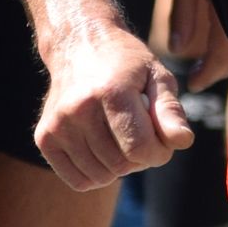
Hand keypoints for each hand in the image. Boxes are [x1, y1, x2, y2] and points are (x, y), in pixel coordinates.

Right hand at [33, 19, 192, 190]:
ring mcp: (58, 124)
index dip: (159, 152)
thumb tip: (183, 142)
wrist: (79, 45)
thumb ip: (170, 110)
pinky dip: (96, 175)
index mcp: (111, 91)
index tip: (162, 139)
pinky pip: (78, 181)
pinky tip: (102, 150)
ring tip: (121, 138)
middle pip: (121, 165)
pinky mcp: (45, 137)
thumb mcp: (157, 75)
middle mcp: (79, 108)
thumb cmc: (126, 64)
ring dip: (119, 167)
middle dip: (141, 158)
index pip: (140, 149)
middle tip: (141, 135)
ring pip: (101, 177)